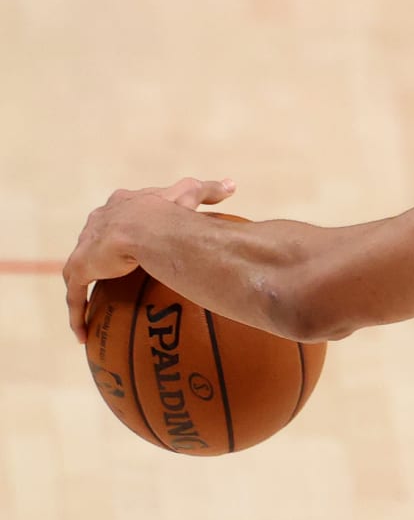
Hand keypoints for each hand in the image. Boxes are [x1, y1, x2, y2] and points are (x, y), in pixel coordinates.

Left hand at [64, 177, 234, 341]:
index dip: (122, 227)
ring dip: (82, 287)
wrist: (150, 227)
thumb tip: (232, 185)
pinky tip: (82, 334)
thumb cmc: (171, 212)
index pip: (118, 215)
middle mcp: (99, 223)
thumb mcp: (192, 196)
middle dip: (96, 255)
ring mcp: (87, 247)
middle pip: (93, 241)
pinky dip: (77, 313)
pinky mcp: (81, 267)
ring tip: (90, 307)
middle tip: (107, 273)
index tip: (126, 242)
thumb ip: (209, 190)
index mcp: (122, 205)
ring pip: (80, 269)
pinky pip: (75, 295)